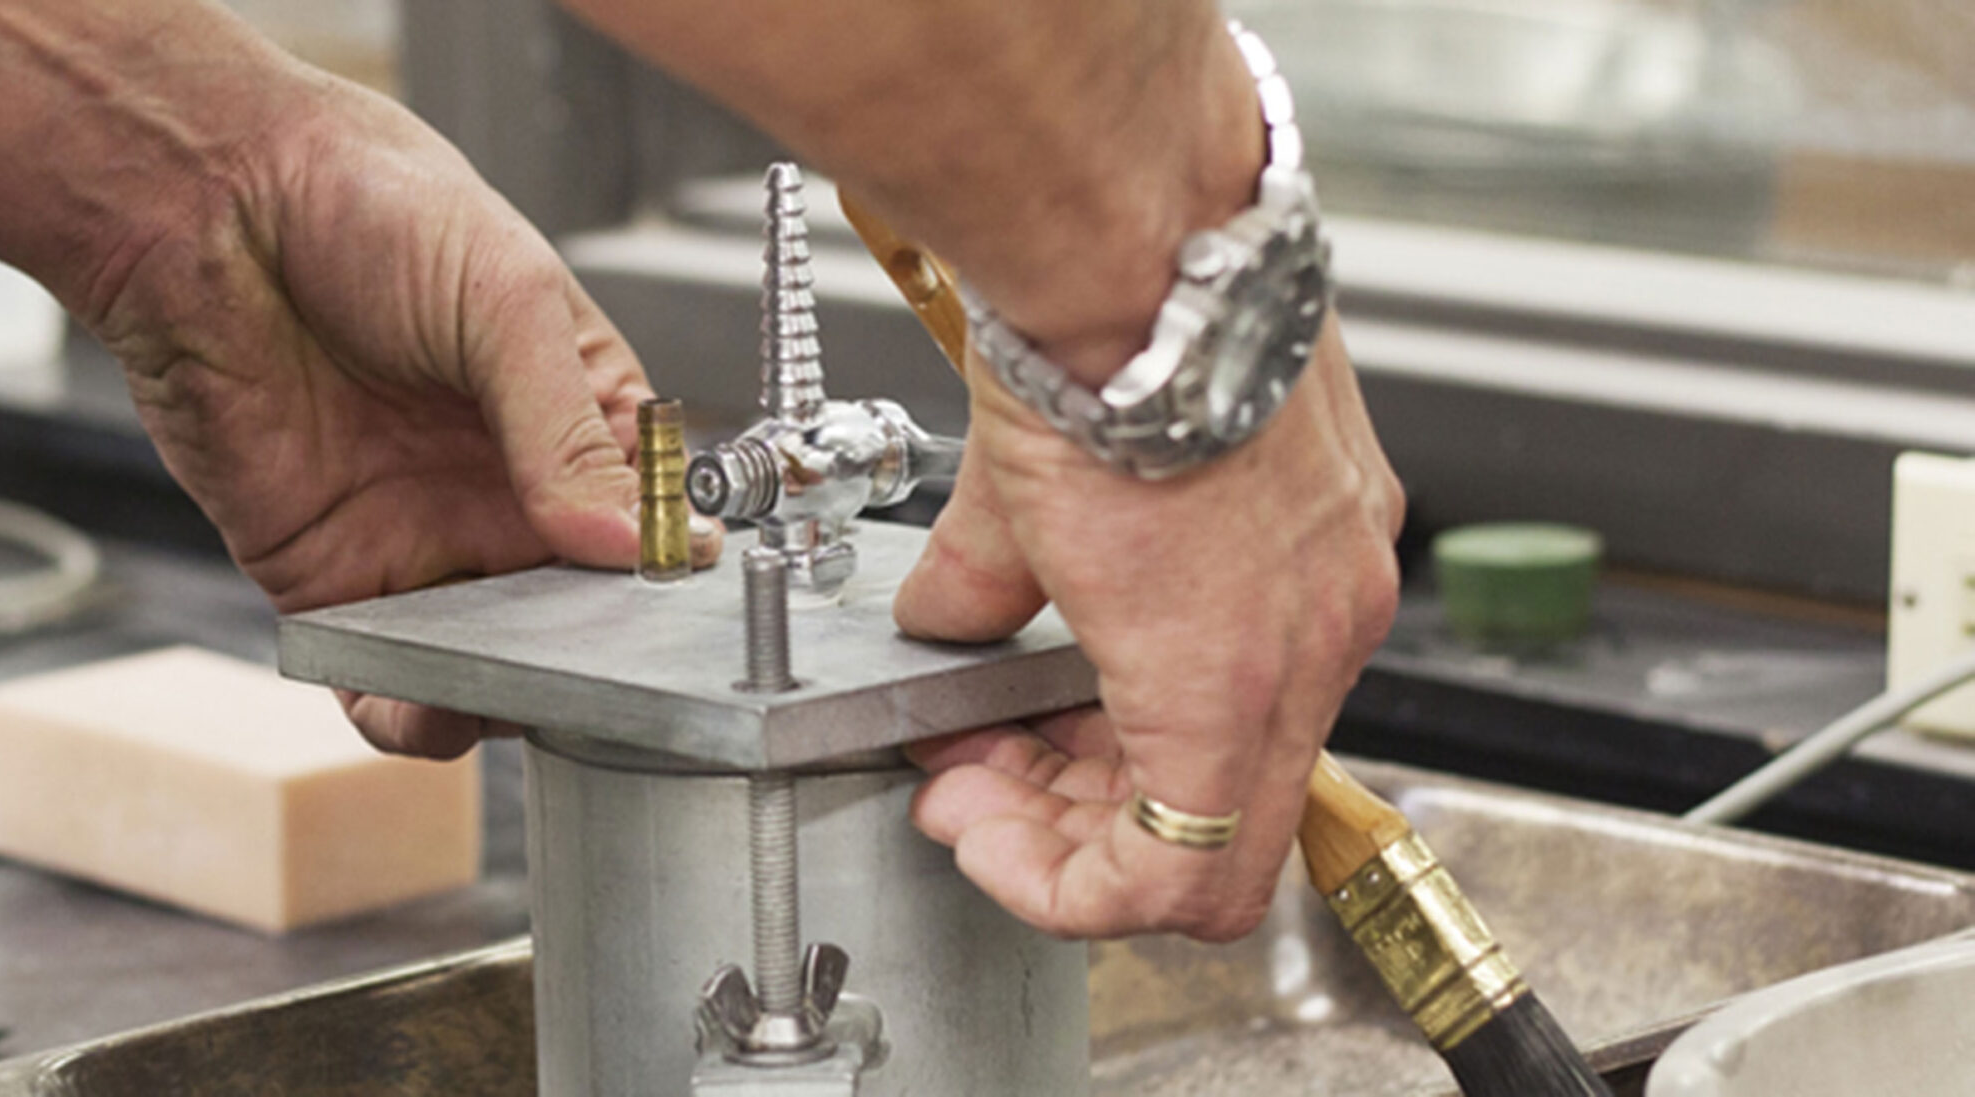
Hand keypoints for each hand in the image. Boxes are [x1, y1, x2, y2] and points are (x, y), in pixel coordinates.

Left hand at [0, 0, 718, 756]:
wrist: (217, 209)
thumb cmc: (370, 209)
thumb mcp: (506, 298)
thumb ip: (563, 426)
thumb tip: (625, 540)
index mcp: (577, 419)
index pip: (649, 520)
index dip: (664, 568)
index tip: (673, 597)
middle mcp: (509, 494)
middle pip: (581, 613)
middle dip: (597, 648)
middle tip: (599, 653)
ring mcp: (426, 543)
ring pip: (494, 664)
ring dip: (512, 691)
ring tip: (514, 678)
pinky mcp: (336, 582)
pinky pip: (388, 680)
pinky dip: (415, 714)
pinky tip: (432, 699)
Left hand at [894, 327, 1401, 939]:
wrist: (1154, 228)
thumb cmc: (1087, 360)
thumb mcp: (999, 521)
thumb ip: (971, 608)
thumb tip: (944, 630)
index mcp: (1229, 682)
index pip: (1177, 879)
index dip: (1062, 887)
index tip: (980, 833)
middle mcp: (1314, 641)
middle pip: (1214, 827)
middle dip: (1078, 820)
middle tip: (976, 776)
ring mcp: (1339, 574)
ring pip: (1248, 740)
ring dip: (1125, 747)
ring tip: (1014, 704)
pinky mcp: (1342, 509)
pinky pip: (1275, 639)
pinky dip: (1184, 665)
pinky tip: (1097, 623)